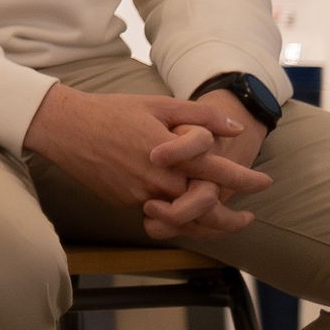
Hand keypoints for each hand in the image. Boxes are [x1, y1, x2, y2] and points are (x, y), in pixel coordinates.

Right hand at [22, 82, 269, 239]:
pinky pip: (158, 217)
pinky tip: (187, 215)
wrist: (65, 127)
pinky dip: (178, 220)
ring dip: (207, 225)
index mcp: (172, 154)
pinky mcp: (125, 202)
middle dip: (232, 218)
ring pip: (184, 220)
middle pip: (206, 208)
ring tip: (222, 223)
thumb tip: (235, 127)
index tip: (265, 182)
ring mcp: (140, 195)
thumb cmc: (112, 111)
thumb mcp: (159, 104)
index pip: (220, 172)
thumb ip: (201, 116)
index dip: (247, 179)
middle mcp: (159, 180)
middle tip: (248, 217)